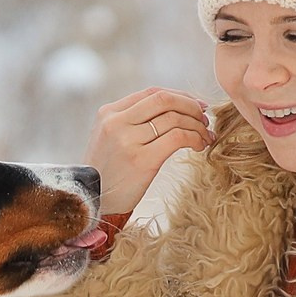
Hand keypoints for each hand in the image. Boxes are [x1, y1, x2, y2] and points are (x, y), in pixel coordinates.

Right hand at [84, 87, 212, 214]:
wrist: (90, 203)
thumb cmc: (107, 173)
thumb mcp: (110, 139)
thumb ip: (132, 121)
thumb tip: (174, 109)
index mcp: (109, 113)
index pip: (152, 92)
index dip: (180, 96)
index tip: (197, 106)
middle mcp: (116, 122)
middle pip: (165, 99)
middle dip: (192, 106)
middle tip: (205, 119)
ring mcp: (127, 140)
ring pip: (174, 118)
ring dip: (197, 125)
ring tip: (206, 136)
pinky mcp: (141, 160)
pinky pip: (177, 137)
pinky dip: (195, 138)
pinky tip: (199, 146)